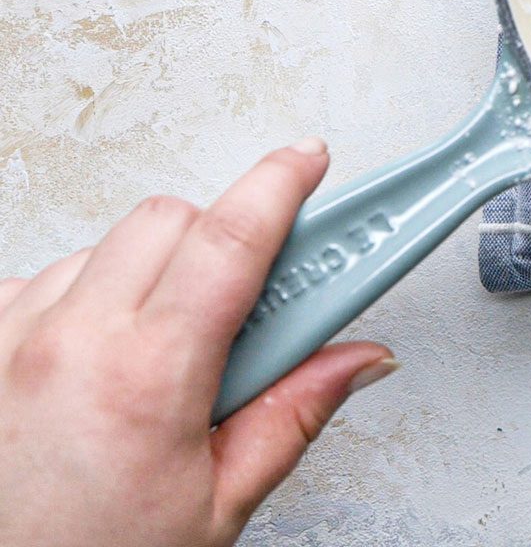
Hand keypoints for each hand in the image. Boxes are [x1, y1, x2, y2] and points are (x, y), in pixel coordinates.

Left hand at [0, 140, 395, 546]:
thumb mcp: (218, 506)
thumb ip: (295, 415)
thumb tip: (359, 358)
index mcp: (147, 374)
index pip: (233, 237)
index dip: (282, 184)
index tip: (309, 161)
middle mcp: (70, 341)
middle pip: (169, 221)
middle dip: (218, 240)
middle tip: (246, 301)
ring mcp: (11, 340)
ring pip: (102, 246)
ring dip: (146, 274)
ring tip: (160, 350)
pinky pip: (38, 281)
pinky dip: (79, 300)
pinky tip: (96, 358)